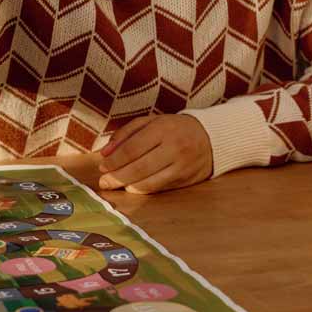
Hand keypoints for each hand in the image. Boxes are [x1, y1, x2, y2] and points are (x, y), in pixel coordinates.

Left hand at [98, 114, 212, 193]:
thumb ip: (126, 134)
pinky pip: (158, 188)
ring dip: (127, 186)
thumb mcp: (151, 122)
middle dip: (117, 177)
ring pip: (148, 182)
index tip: (102, 166)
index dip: (114, 160)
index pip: (132, 148)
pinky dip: (142, 189)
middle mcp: (174, 147)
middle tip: (103, 182)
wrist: (210, 137)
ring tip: (114, 185)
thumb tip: (105, 153)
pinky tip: (132, 186)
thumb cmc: (173, 128)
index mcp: (163, 129)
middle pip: (139, 168)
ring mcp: (181, 166)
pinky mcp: (185, 180)